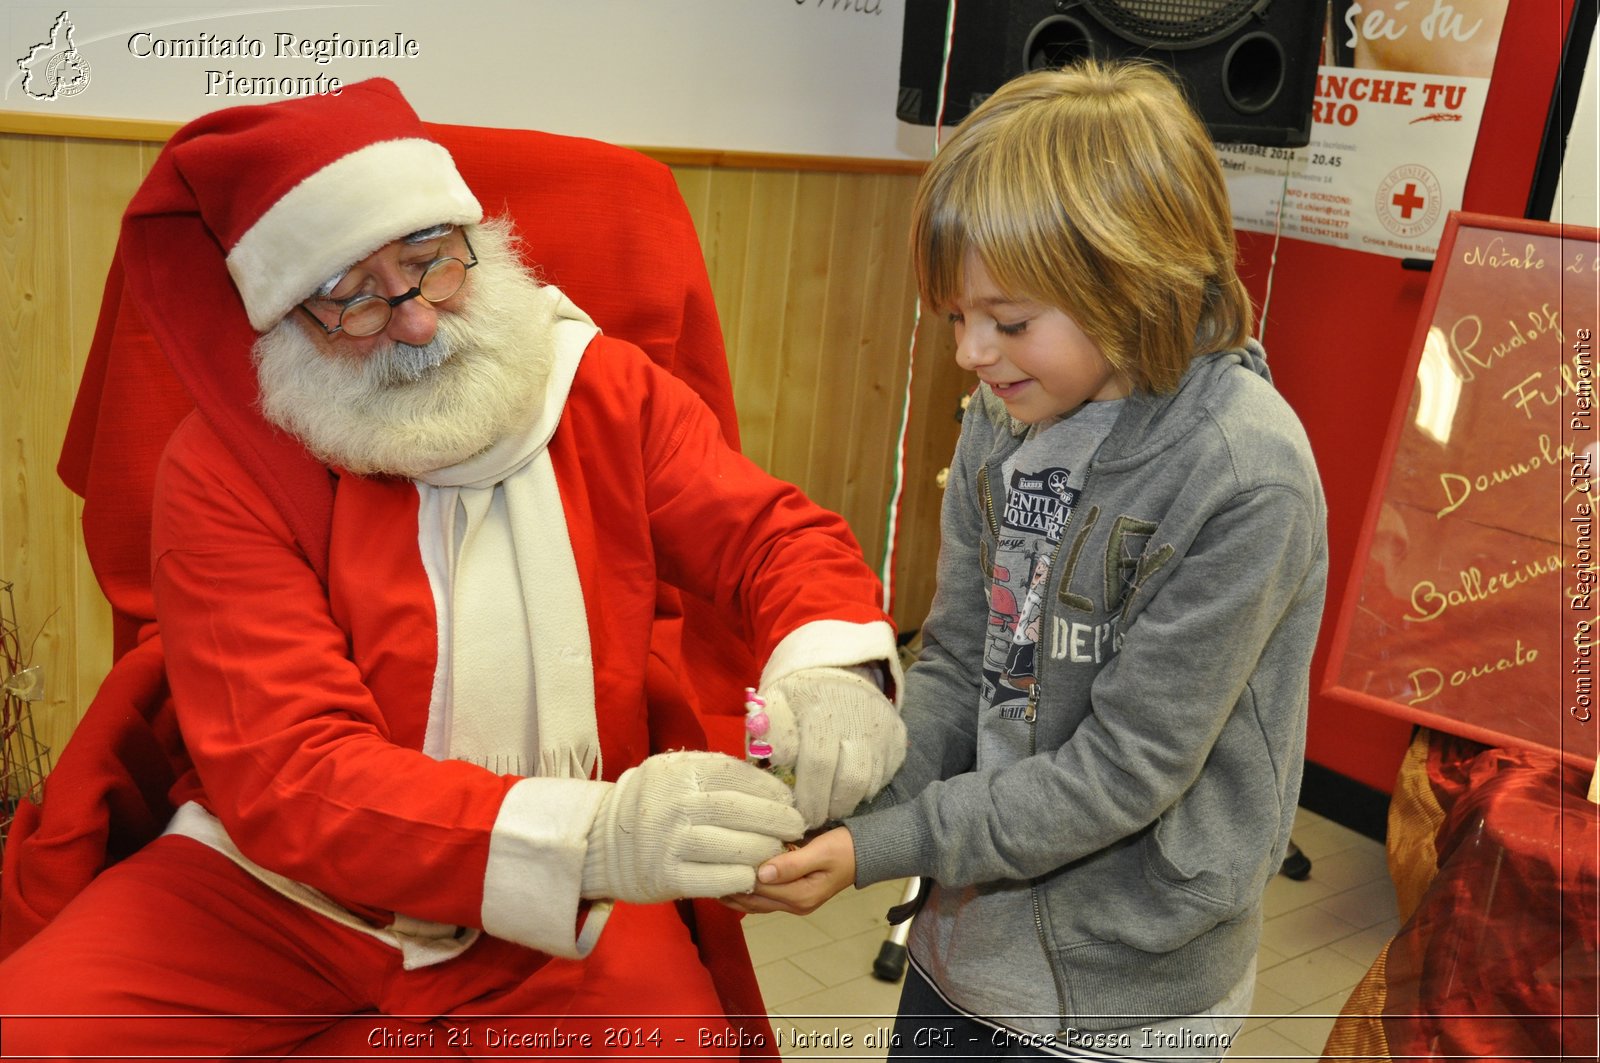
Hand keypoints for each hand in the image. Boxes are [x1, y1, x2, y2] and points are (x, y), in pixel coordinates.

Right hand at [581, 751, 803, 903]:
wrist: (599, 840)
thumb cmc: (648, 804)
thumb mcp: (671, 772)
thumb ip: (710, 772)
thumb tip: (766, 785)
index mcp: (680, 773)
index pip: (737, 776)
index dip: (769, 789)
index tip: (787, 800)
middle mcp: (676, 804)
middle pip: (740, 811)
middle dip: (776, 820)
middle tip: (795, 828)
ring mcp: (671, 842)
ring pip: (734, 847)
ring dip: (764, 850)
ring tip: (778, 851)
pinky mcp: (667, 876)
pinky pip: (717, 879)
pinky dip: (740, 877)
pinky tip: (753, 875)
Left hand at [721, 827, 856, 915]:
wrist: (866, 853)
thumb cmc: (845, 848)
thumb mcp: (820, 852)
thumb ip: (791, 864)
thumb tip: (761, 873)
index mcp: (800, 896)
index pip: (759, 887)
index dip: (738, 876)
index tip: (716, 862)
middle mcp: (795, 904)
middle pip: (753, 901)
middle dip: (729, 889)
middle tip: (704, 874)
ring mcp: (795, 902)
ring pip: (756, 902)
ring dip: (735, 893)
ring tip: (711, 880)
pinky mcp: (794, 895)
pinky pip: (764, 897)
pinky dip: (747, 891)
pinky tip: (733, 881)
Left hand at [760, 666, 904, 827]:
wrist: (841, 671)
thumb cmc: (802, 695)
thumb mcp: (777, 702)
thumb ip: (771, 731)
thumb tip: (775, 758)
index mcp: (821, 710)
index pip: (817, 763)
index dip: (807, 795)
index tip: (797, 812)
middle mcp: (856, 720)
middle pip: (847, 779)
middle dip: (827, 807)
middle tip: (813, 819)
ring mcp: (880, 729)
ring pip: (868, 782)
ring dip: (847, 802)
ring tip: (830, 808)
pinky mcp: (897, 737)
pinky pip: (884, 775)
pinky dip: (866, 789)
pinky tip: (848, 790)